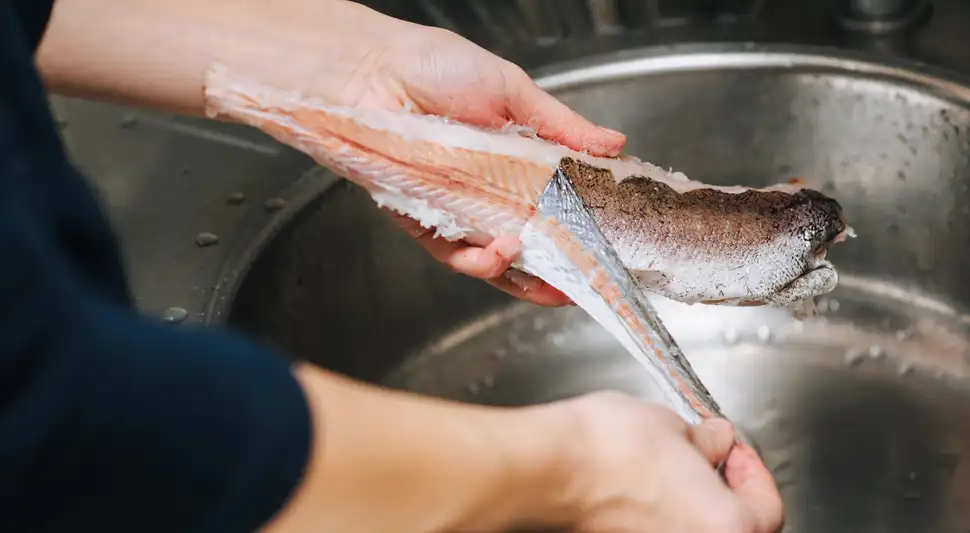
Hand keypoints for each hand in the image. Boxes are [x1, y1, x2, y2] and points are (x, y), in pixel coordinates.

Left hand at [315, 6, 627, 305]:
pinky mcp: (425, 222)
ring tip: (549, 281)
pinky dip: (481, 263)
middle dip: (557, 271)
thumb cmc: (437, 67)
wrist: (375, 72)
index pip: (556, 205)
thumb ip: (563, 126)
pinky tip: (502, 253)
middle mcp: (490, 191)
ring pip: (495, 261)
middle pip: (529, 242)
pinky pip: (456, 256)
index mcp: (517, 160)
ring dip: (523, 277)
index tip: (607, 247)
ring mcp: (459, 210)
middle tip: (582, 285)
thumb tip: (616, 145)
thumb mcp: (513, 91)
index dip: (580, 229)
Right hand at [553, 392, 783, 532]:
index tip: (735, 448)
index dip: (753, 470)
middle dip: (724, 489)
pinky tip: (644, 484)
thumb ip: (706, 440)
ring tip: (671, 464)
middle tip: (710, 455)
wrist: (549, 468)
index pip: (765, 508)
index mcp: (727, 527)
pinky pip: (660, 531)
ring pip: (693, 529)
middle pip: (732, 526)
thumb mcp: (671, 425)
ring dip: (691, 502)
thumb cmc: (607, 451)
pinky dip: (662, 514)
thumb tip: (715, 441)